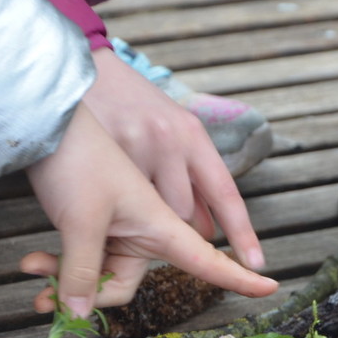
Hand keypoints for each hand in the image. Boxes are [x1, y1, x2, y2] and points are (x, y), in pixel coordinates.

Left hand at [22, 103, 277, 316]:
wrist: (44, 118)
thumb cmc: (77, 157)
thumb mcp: (80, 220)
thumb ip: (82, 271)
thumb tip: (79, 316)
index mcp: (160, 220)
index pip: (208, 256)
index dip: (238, 276)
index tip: (268, 286)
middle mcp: (148, 226)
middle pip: (130, 281)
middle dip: (90, 294)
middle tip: (48, 299)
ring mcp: (122, 224)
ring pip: (101, 272)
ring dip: (66, 278)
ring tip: (32, 271)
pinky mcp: (98, 221)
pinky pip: (86, 257)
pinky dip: (62, 264)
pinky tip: (35, 262)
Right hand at [81, 47, 265, 270]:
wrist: (81, 73)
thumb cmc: (132, 107)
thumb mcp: (173, 131)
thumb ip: (191, 178)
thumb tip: (207, 230)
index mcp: (192, 135)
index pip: (225, 193)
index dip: (242, 232)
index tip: (256, 264)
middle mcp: (169, 140)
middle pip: (183, 211)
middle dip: (174, 222)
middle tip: (157, 214)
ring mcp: (136, 146)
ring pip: (150, 210)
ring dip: (144, 217)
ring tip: (127, 199)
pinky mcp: (102, 152)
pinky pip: (117, 200)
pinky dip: (115, 209)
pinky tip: (106, 193)